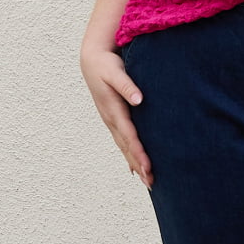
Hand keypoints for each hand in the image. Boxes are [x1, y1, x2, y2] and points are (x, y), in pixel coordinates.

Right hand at [79, 44, 152, 187]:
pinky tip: (135, 167)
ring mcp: (110, 121)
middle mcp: (111, 120)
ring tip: (147, 181)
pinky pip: (122, 141)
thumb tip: (139, 100)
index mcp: (113, 110)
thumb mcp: (115, 72)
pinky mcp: (112, 119)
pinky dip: (129, 155)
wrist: (92, 60)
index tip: (148, 167)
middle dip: (139, 165)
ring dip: (135, 164)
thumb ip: (127, 86)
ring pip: (124, 147)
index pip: (129, 136)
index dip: (138, 153)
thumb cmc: (106, 64)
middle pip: (126, 147)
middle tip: (151, 183)